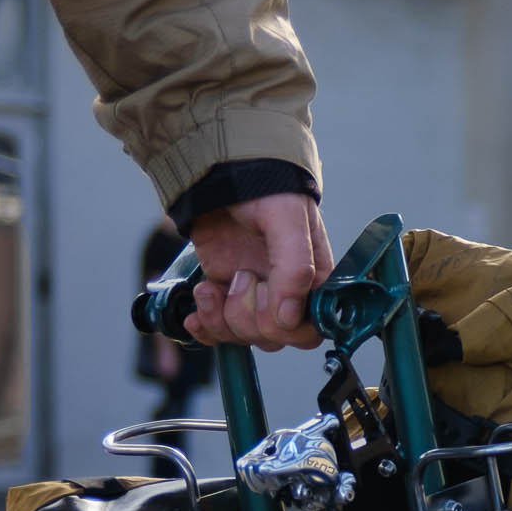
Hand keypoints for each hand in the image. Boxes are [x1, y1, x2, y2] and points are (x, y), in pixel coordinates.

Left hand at [187, 192, 333, 349]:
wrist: (221, 173)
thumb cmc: (265, 189)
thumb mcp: (287, 220)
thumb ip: (295, 267)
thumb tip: (289, 318)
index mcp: (314, 283)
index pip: (308, 331)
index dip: (284, 326)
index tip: (268, 297)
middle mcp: (288, 295)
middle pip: (273, 337)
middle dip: (247, 314)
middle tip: (240, 276)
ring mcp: (256, 297)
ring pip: (244, 336)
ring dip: (221, 317)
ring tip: (212, 285)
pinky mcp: (226, 294)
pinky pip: (219, 331)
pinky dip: (205, 328)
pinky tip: (196, 314)